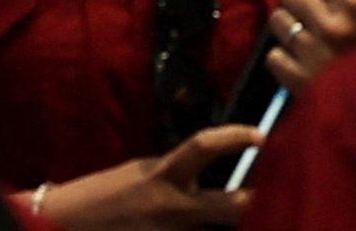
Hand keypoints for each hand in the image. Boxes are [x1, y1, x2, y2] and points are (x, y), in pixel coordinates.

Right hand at [31, 125, 264, 223]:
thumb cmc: (106, 195)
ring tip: (266, 217)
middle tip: (286, 191)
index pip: (203, 147)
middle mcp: (173, 207)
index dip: (235, 138)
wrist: (69, 225)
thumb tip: (210, 171)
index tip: (260, 134)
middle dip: (258, 201)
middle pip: (231, 206)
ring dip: (235, 226)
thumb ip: (177, 173)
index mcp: (163, 174)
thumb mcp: (143, 172)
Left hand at [264, 0, 355, 89]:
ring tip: (310, 35)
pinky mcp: (299, 83)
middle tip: (313, 9)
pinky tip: (305, 60)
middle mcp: (330, 25)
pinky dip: (286, 58)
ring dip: (290, 24)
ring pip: (277, 20)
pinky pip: (273, 56)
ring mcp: (312, 55)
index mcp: (353, 1)